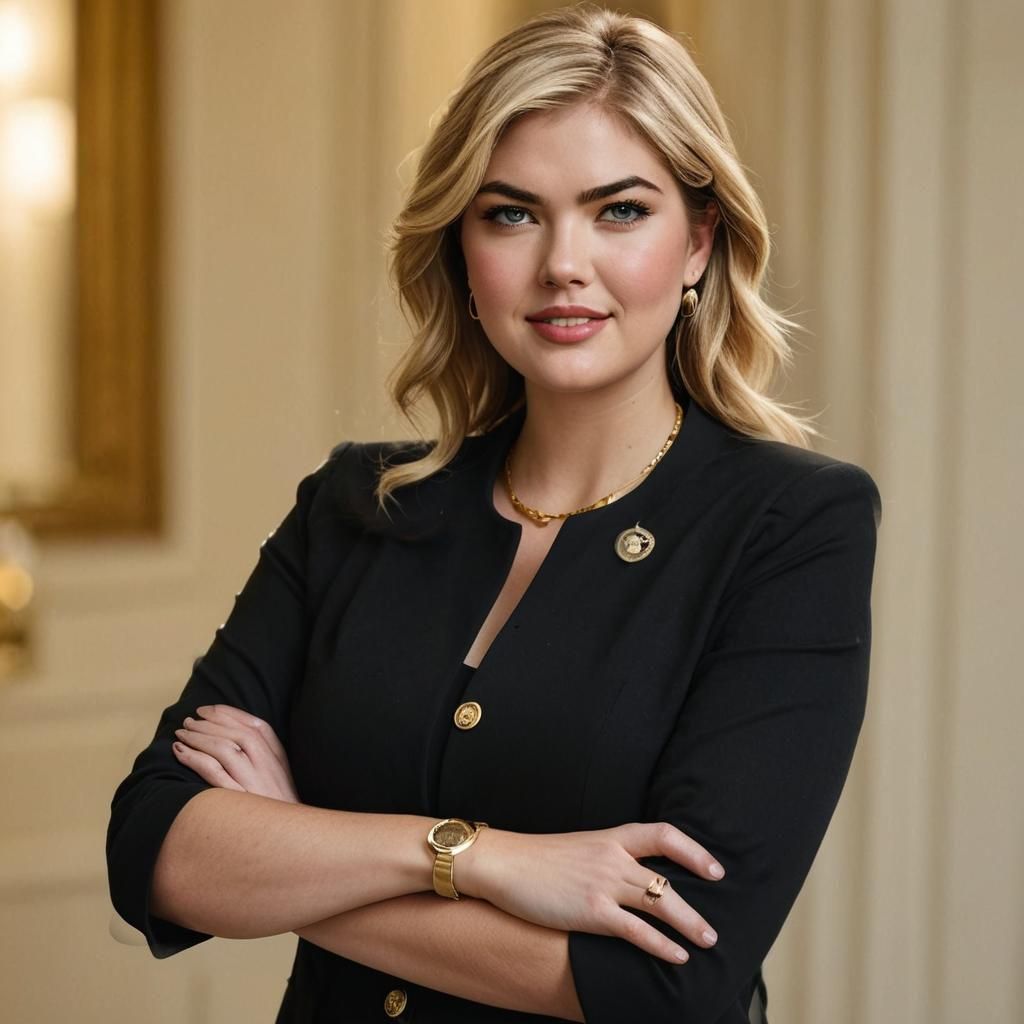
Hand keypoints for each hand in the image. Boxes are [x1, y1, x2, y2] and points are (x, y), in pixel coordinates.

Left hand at [171, 704, 299, 803]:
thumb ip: (266, 761)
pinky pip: (212, 771)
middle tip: (189, 720)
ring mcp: (253, 783)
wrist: (291, 845)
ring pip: (223, 748)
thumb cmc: (280, 814)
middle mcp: (267, 767)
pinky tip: (181, 752)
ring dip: (199, 737)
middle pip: (237, 733)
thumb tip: (237, 742)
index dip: (229, 714)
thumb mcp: (281, 783)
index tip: (208, 710)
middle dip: (210, 723)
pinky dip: (194, 758)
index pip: (256, 726)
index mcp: (279, 760)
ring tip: (181, 734)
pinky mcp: (239, 800)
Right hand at [458, 823, 722, 963]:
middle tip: (715, 925)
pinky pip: (637, 930)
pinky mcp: (592, 911)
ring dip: (689, 924)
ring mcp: (604, 883)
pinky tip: (677, 957)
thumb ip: (607, 857)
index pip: (664, 834)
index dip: (694, 851)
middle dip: (696, 903)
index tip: (715, 869)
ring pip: (660, 903)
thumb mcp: (580, 847)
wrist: (504, 863)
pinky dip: (661, 945)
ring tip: (708, 941)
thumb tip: (631, 874)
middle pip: (668, 878)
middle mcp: (614, 857)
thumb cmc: (537, 859)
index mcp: (612, 837)